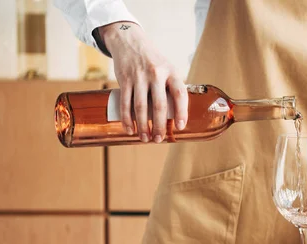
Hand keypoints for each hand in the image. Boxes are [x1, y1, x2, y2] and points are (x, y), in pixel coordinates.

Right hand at [99, 22, 187, 142]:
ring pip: (141, 106)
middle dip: (159, 125)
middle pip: (159, 104)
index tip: (180, 126)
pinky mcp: (124, 79)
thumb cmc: (153, 61)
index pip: (179, 93)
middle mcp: (156, 74)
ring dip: (143, 126)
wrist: (130, 42)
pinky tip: (130, 129)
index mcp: (171, 72)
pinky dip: (127, 118)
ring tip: (145, 138)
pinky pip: (125, 102)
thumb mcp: (168, 68)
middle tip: (159, 140)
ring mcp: (139, 77)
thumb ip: (171, 88)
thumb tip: (176, 116)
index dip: (181, 111)